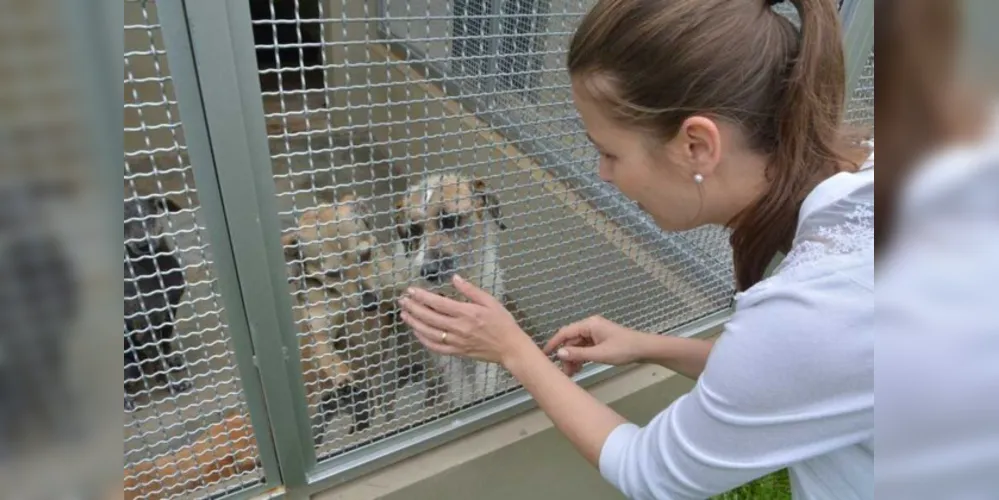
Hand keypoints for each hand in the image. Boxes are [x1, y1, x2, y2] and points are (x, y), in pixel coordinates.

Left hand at [398, 275, 535, 366]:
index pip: (438, 303)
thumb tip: (455, 278)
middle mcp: (458, 328)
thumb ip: (470, 290)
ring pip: (429, 333)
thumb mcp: (490, 301)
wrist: (510, 347)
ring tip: (404, 314)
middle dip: (413, 308)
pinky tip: (417, 332)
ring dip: (414, 323)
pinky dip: (424, 340)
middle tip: (402, 300)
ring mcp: (456, 341)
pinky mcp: (457, 352)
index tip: (411, 290)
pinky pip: (436, 347)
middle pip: (429, 317)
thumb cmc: (502, 322)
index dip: (422, 296)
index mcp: (466, 313)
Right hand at [543, 315, 647, 375]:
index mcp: (589, 325)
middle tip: (564, 372)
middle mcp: (590, 326)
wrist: (645, 349)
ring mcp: (595, 333)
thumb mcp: (600, 354)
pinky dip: (581, 357)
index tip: (544, 355)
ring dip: (573, 358)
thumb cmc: (623, 349)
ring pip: (578, 345)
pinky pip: (585, 348)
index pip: (565, 332)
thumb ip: (579, 354)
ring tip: (572, 373)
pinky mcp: (600, 340)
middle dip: (566, 355)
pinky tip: (580, 368)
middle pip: (571, 340)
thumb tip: (559, 353)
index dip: (553, 343)